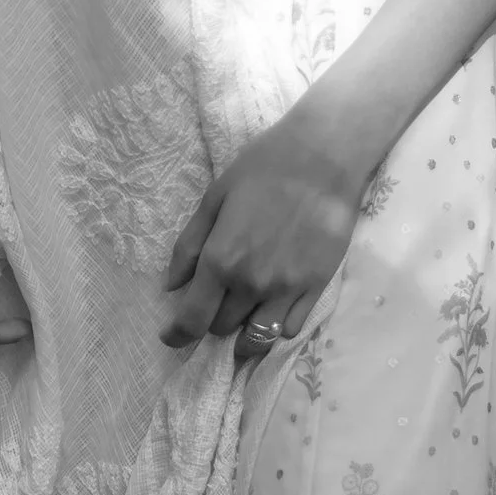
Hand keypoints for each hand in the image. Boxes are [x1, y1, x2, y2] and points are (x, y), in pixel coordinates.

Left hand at [161, 112, 366, 356]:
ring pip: (258, 339)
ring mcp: (287, 290)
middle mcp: (251, 284)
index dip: (177, 335)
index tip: (172, 337)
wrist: (324, 155)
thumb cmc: (263, 167)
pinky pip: (291, 329)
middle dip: (212, 320)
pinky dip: (277, 327)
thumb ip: (188, 246)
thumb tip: (171, 286)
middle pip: (222, 328)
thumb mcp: (213, 198)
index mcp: (221, 261)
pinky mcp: (317, 288)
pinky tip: (274, 311)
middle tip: (216, 304)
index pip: (192, 320)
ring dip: (244, 338)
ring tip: (242, 322)